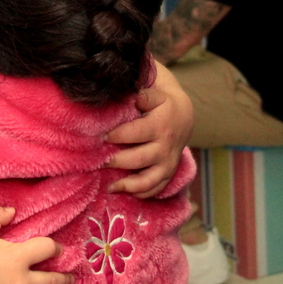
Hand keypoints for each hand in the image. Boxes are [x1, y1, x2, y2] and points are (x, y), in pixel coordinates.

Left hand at [104, 58, 193, 197]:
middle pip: (138, 159)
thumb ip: (142, 91)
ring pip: (149, 180)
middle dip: (116, 161)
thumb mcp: (155, 89)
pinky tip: (123, 191)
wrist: (184, 114)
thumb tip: (129, 93)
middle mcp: (166, 144)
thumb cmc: (160, 100)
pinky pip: (156, 188)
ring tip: (109, 186)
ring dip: (128, 185)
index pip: (135, 132)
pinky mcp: (169, 172)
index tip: (100, 137)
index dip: (116, 136)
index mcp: (161, 122)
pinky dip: (141, 194)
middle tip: (98, 160)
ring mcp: (168, 161)